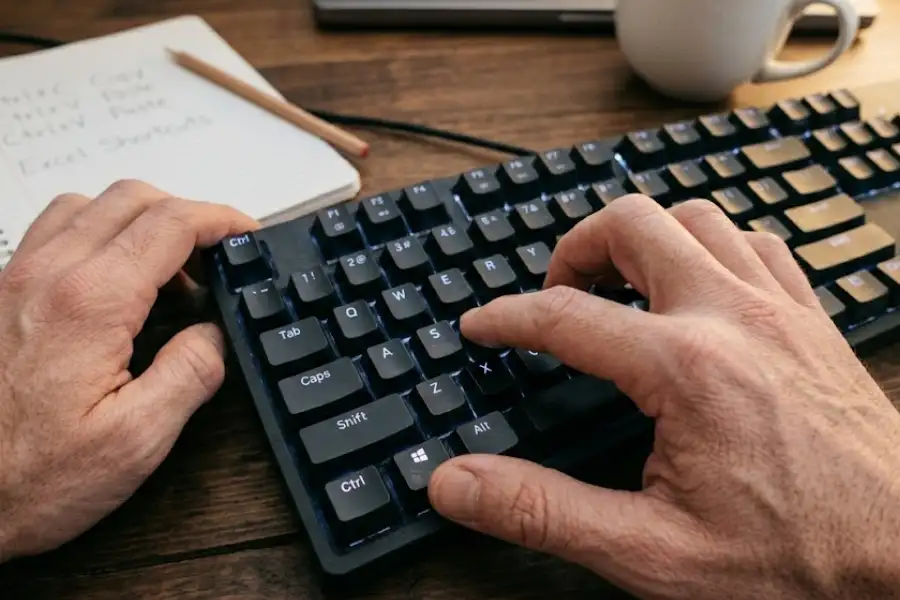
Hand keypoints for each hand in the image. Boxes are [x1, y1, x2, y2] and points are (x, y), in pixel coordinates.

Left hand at [0, 180, 257, 560]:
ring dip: (141, 220)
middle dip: (188, 214)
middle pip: (133, 198)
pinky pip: (55, 229)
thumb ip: (190, 373)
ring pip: (91, 205)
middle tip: (216, 256)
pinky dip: (100, 232)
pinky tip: (116, 278)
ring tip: (168, 269)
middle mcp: (48, 274)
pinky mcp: (1, 291)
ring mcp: (16, 277)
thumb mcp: (137, 440)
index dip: (220, 219)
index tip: (246, 234)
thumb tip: (215, 332)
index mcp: (91, 303)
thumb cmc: (29, 477)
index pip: (171, 223)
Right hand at [428, 195, 899, 598]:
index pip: (565, 317)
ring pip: (698, 218)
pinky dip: (711, 247)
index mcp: (684, 369)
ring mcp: (779, 310)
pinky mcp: (811, 319)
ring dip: (645, 238)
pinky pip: (755, 243)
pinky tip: (698, 286)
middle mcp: (731, 318)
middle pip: (634, 225)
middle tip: (555, 291)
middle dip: (577, 247)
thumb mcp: (650, 551)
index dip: (507, 316)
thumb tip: (457, 484)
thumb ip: (542, 511)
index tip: (482, 325)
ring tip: (618, 282)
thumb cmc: (797, 560)